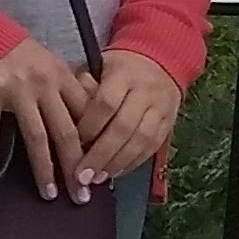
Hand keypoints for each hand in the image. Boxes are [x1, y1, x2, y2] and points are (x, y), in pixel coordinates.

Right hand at [0, 38, 100, 199]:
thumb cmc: (12, 49)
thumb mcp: (46, 63)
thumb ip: (63, 89)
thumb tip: (80, 123)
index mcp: (62, 76)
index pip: (87, 117)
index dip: (94, 147)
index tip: (98, 171)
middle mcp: (44, 84)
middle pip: (67, 133)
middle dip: (76, 167)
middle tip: (81, 195)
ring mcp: (17, 89)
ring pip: (37, 137)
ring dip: (44, 169)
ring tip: (48, 193)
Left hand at [72, 52, 183, 192]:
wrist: (160, 60)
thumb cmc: (118, 68)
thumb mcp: (97, 67)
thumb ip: (83, 89)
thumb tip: (68, 118)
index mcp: (124, 75)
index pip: (105, 104)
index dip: (88, 128)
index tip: (72, 146)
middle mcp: (146, 91)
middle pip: (124, 127)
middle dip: (101, 154)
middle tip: (82, 175)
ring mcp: (161, 108)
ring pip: (141, 140)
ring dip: (118, 163)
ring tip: (97, 178)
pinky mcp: (170, 123)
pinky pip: (152, 147)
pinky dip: (133, 163)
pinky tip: (116, 173)